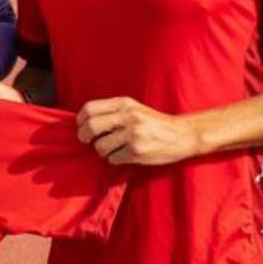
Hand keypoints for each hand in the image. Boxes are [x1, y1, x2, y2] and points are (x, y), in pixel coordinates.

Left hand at [76, 97, 202, 165]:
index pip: (90, 109)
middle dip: (84, 137)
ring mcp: (133, 135)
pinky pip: (113, 159)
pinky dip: (116, 159)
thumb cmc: (153, 123)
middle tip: (88, 141)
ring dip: (102, 151)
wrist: (182, 135)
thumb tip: (83, 121)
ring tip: (112, 149)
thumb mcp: (133, 108)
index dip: (80, 120)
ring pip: (100, 146)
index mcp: (124, 104)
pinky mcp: (137, 151)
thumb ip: (112, 111)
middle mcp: (128, 117)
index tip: (82, 127)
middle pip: (91, 127)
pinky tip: (125, 155)